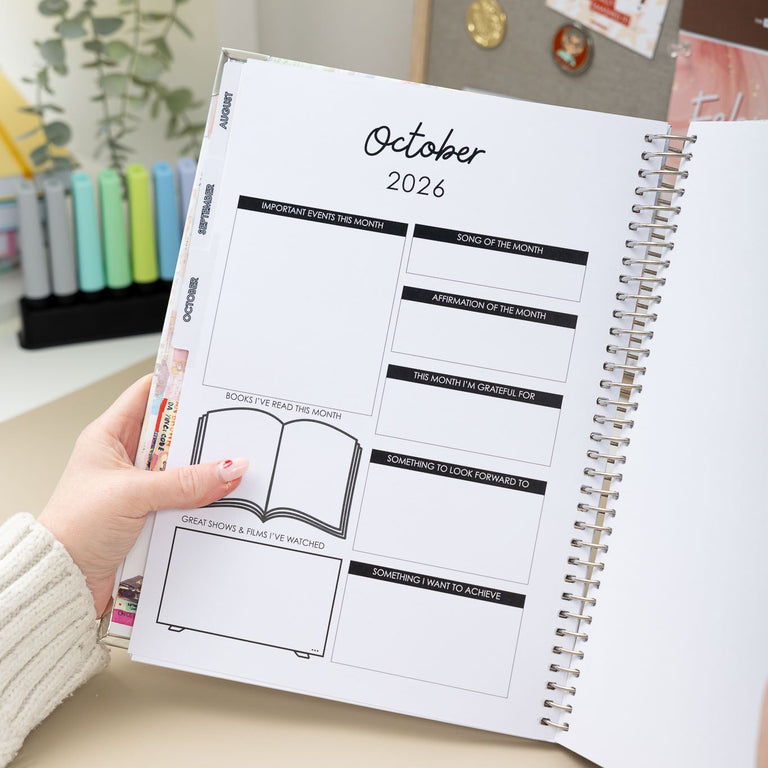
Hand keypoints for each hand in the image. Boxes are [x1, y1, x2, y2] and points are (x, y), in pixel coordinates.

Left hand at [38, 374, 247, 615]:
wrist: (63, 579)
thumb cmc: (74, 528)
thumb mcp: (133, 495)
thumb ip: (184, 482)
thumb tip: (229, 468)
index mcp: (109, 436)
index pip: (148, 395)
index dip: (178, 385)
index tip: (210, 384)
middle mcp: (125, 457)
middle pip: (173, 433)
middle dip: (202, 434)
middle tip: (233, 429)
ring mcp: (138, 485)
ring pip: (182, 468)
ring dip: (203, 471)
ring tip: (231, 466)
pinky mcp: (149, 512)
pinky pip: (183, 497)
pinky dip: (201, 498)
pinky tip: (219, 497)